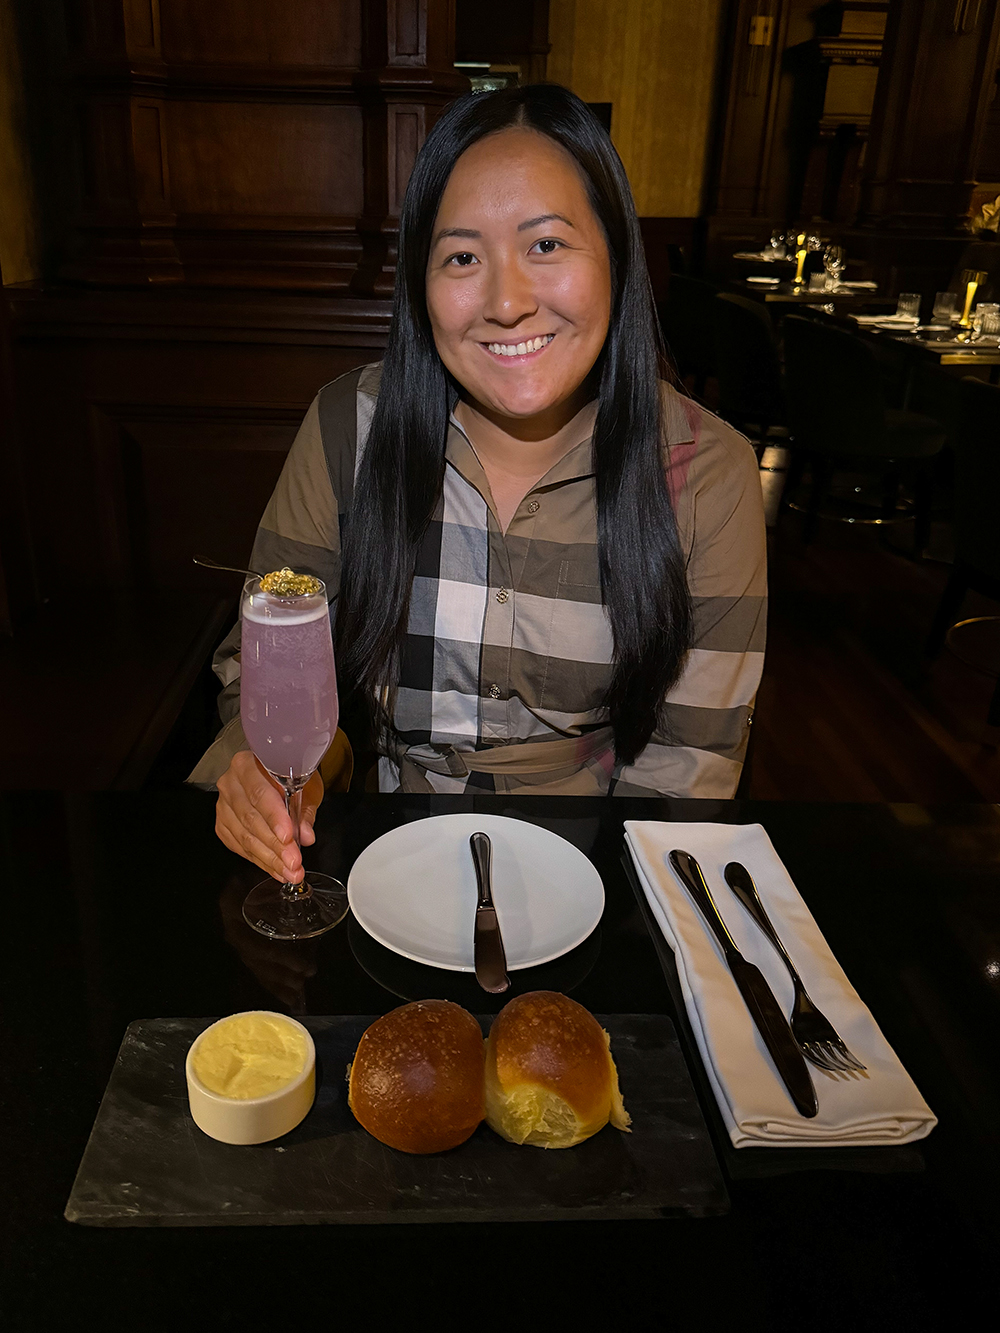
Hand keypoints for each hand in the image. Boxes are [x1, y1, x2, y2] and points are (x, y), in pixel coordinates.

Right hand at [216, 751, 324, 882]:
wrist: (272, 773)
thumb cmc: (289, 777)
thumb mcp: (305, 786)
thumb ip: (304, 811)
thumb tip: (306, 836)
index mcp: (247, 765)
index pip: (260, 794)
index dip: (274, 818)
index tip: (288, 837)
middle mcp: (230, 783)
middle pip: (251, 819)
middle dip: (275, 846)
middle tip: (294, 863)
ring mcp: (223, 805)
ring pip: (244, 837)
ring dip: (269, 859)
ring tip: (289, 872)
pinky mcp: (222, 824)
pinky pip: (239, 846)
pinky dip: (260, 861)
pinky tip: (276, 869)